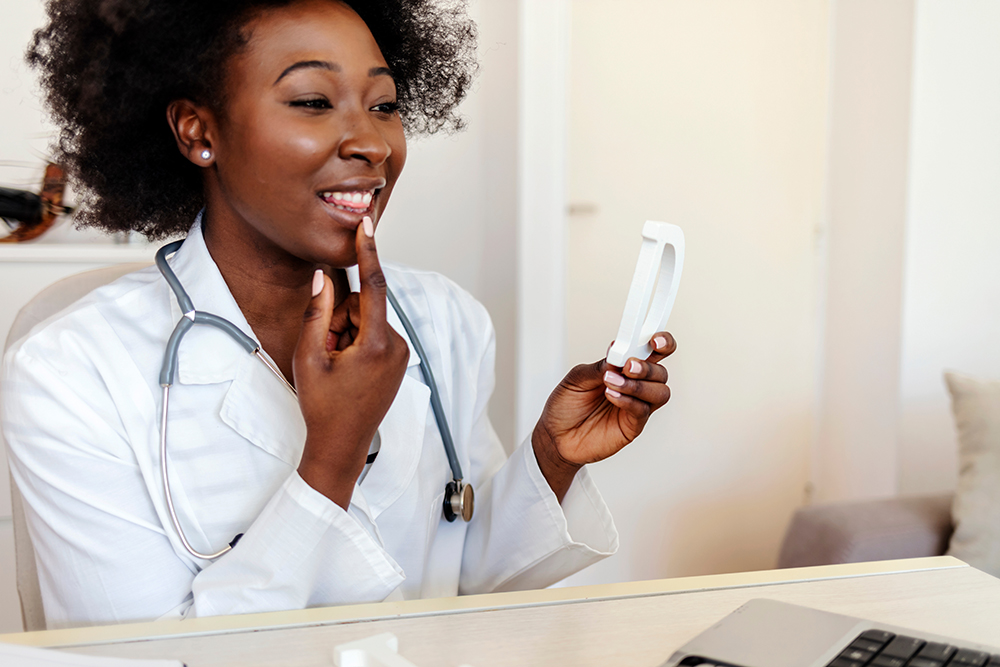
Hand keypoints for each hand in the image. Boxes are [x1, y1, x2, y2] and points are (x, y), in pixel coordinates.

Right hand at [293, 217, 408, 508]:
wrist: (342, 445)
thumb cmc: (322, 406)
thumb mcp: (310, 357)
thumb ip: (316, 312)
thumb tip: (324, 276)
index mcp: (377, 343)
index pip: (374, 286)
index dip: (368, 251)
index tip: (367, 224)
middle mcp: (397, 345)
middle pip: (362, 307)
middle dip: (339, 319)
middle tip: (326, 351)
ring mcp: (401, 354)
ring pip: (366, 321)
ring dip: (346, 333)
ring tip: (335, 365)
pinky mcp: (399, 360)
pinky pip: (374, 335)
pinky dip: (356, 343)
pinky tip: (346, 368)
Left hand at [532, 333, 676, 500]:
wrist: (555, 436)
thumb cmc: (566, 406)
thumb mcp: (577, 378)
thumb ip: (600, 366)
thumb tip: (618, 353)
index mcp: (624, 368)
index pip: (654, 351)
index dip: (662, 342)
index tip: (655, 340)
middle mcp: (635, 386)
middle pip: (661, 372)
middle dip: (647, 367)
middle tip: (627, 365)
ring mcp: (636, 406)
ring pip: (660, 392)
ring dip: (638, 384)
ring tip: (611, 382)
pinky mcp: (632, 426)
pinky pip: (642, 411)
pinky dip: (628, 400)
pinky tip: (611, 395)